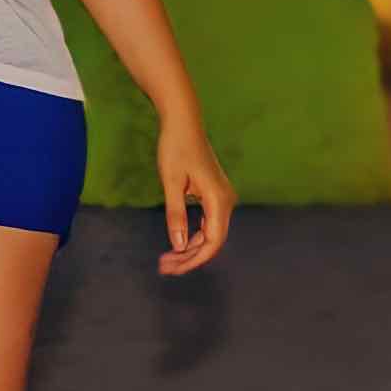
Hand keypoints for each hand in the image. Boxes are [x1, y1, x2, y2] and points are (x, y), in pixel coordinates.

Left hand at [152, 116, 232, 274]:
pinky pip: (209, 223)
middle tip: (165, 267)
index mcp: (218, 199)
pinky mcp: (215, 194)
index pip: (212, 242)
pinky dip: (195, 235)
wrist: (183, 123)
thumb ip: (176, 215)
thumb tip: (179, 246)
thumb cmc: (175, 148)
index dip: (194, 260)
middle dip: (190, 257)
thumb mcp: (171, 182)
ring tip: (168, 259)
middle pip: (213, 241)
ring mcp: (223, 198)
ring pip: (211, 234)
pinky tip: (179, 243)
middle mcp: (226, 201)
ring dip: (191, 248)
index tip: (173, 268)